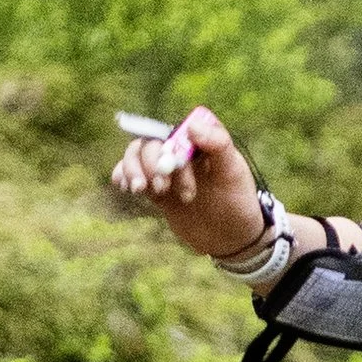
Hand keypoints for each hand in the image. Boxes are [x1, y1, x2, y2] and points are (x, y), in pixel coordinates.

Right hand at [109, 105, 265, 260]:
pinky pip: (132, 175)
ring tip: (139, 188)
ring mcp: (167, 171)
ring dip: (132, 168)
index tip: (172, 166)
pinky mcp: (157, 189)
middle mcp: (180, 151)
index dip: (167, 147)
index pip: (174, 132)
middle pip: (151, 144)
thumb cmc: (238, 200)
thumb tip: (191, 124)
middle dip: (151, 163)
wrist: (232, 237)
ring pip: (137, 157)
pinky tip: (123, 184)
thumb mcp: (233, 171)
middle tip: (162, 188)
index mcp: (199, 141)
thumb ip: (217, 144)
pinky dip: (123, 175)